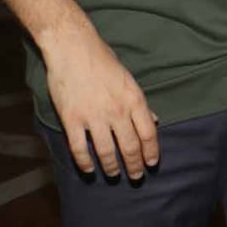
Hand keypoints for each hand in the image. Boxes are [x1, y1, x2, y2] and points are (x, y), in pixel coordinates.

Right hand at [41, 25, 158, 178]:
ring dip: (112, 167)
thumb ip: (140, 104)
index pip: (148, 133)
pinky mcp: (72, 119)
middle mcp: (117, 111)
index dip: (151, 152)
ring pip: (106, 151)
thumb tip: (154, 121)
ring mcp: (94, 116)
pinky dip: (85, 163)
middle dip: (134, 165)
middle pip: (130, 146)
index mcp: (134, 100)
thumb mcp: (129, 80)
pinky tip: (90, 169)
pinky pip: (80, 148)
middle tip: (136, 177)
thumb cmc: (104, 61)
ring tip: (115, 175)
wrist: (74, 49)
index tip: (151, 164)